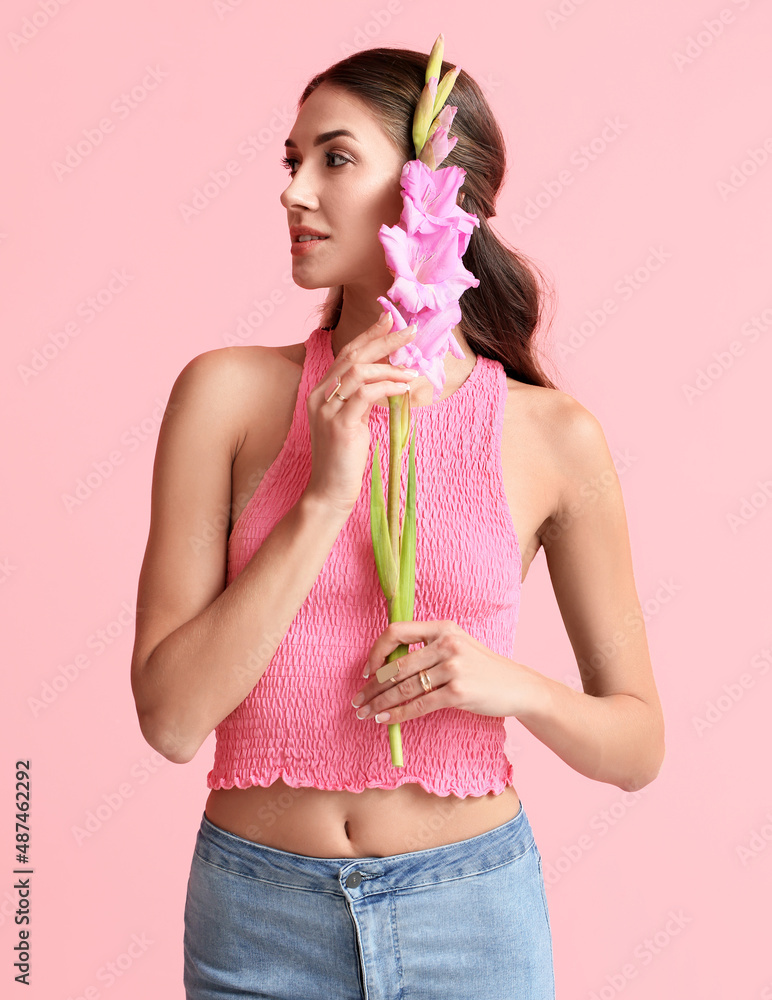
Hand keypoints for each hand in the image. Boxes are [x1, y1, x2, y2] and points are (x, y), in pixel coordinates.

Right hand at [304, 313, 417, 514]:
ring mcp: (327, 410)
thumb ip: (363, 400)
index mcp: (320, 393)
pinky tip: (403, 387)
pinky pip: (366, 394)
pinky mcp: (340, 425)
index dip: (368, 335)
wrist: (329, 491)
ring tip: (411, 370)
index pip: (346, 354)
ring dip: (390, 366)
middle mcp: (319, 396)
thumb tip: (391, 381)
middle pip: (352, 355)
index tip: (389, 320)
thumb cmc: (344, 459)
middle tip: (410, 331)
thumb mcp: (353, 422)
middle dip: (383, 340)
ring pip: (358, 371)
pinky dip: (388, 386)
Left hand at [350, 619, 530, 724]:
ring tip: (365, 713)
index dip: (377, 651)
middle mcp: (447, 643)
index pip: (397, 632)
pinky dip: (398, 715)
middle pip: (396, 665)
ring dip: (380, 703)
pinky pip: (419, 705)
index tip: (367, 670)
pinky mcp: (458, 692)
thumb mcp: (458, 646)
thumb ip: (427, 649)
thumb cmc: (483, 669)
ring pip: (404, 688)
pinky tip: (385, 719)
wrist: (518, 686)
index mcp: (443, 627)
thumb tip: (387, 668)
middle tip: (357, 700)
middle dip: (372, 686)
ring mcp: (453, 667)